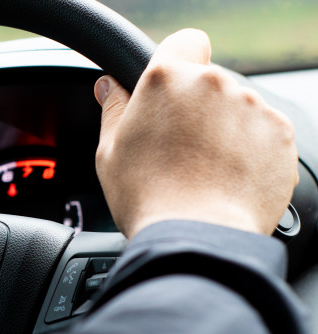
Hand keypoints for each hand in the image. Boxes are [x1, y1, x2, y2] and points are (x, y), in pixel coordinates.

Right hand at [94, 29, 297, 237]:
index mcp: (167, 80)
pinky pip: (262, 134)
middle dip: (197, 107)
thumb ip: (114, 109)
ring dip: (224, 130)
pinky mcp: (279, 135)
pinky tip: (227, 179)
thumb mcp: (110, 152)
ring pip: (237, 109)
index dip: (178, 62)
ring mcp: (251, 108)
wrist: (196, 237)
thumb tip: (109, 87)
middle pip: (209, 83)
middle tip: (178, 148)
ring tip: (204, 171)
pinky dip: (249, 152)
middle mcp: (214, 85)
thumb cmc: (148, 198)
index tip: (172, 90)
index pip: (184, 42)